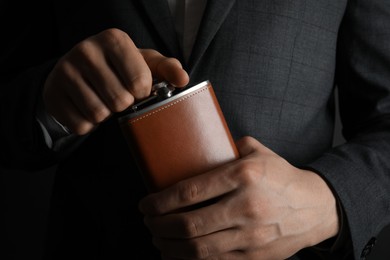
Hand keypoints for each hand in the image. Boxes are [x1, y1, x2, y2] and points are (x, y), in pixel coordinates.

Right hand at [43, 28, 188, 134]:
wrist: (76, 73)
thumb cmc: (118, 68)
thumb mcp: (144, 63)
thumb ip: (166, 69)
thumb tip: (183, 79)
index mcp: (114, 39)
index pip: (140, 82)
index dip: (143, 93)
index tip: (137, 89)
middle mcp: (86, 50)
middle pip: (120, 101)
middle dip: (124, 105)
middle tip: (118, 96)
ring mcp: (65, 71)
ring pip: (99, 114)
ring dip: (106, 116)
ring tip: (103, 102)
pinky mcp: (53, 93)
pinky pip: (81, 125)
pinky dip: (89, 124)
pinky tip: (87, 108)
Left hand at [139, 136, 338, 259]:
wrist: (316, 207)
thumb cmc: (281, 176)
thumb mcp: (257, 152)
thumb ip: (227, 148)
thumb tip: (196, 148)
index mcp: (243, 175)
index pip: (190, 192)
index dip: (160, 202)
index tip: (145, 204)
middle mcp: (246, 206)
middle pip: (189, 225)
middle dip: (159, 226)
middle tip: (148, 222)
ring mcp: (251, 236)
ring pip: (198, 249)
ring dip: (169, 247)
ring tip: (157, 239)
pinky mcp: (255, 257)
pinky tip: (177, 255)